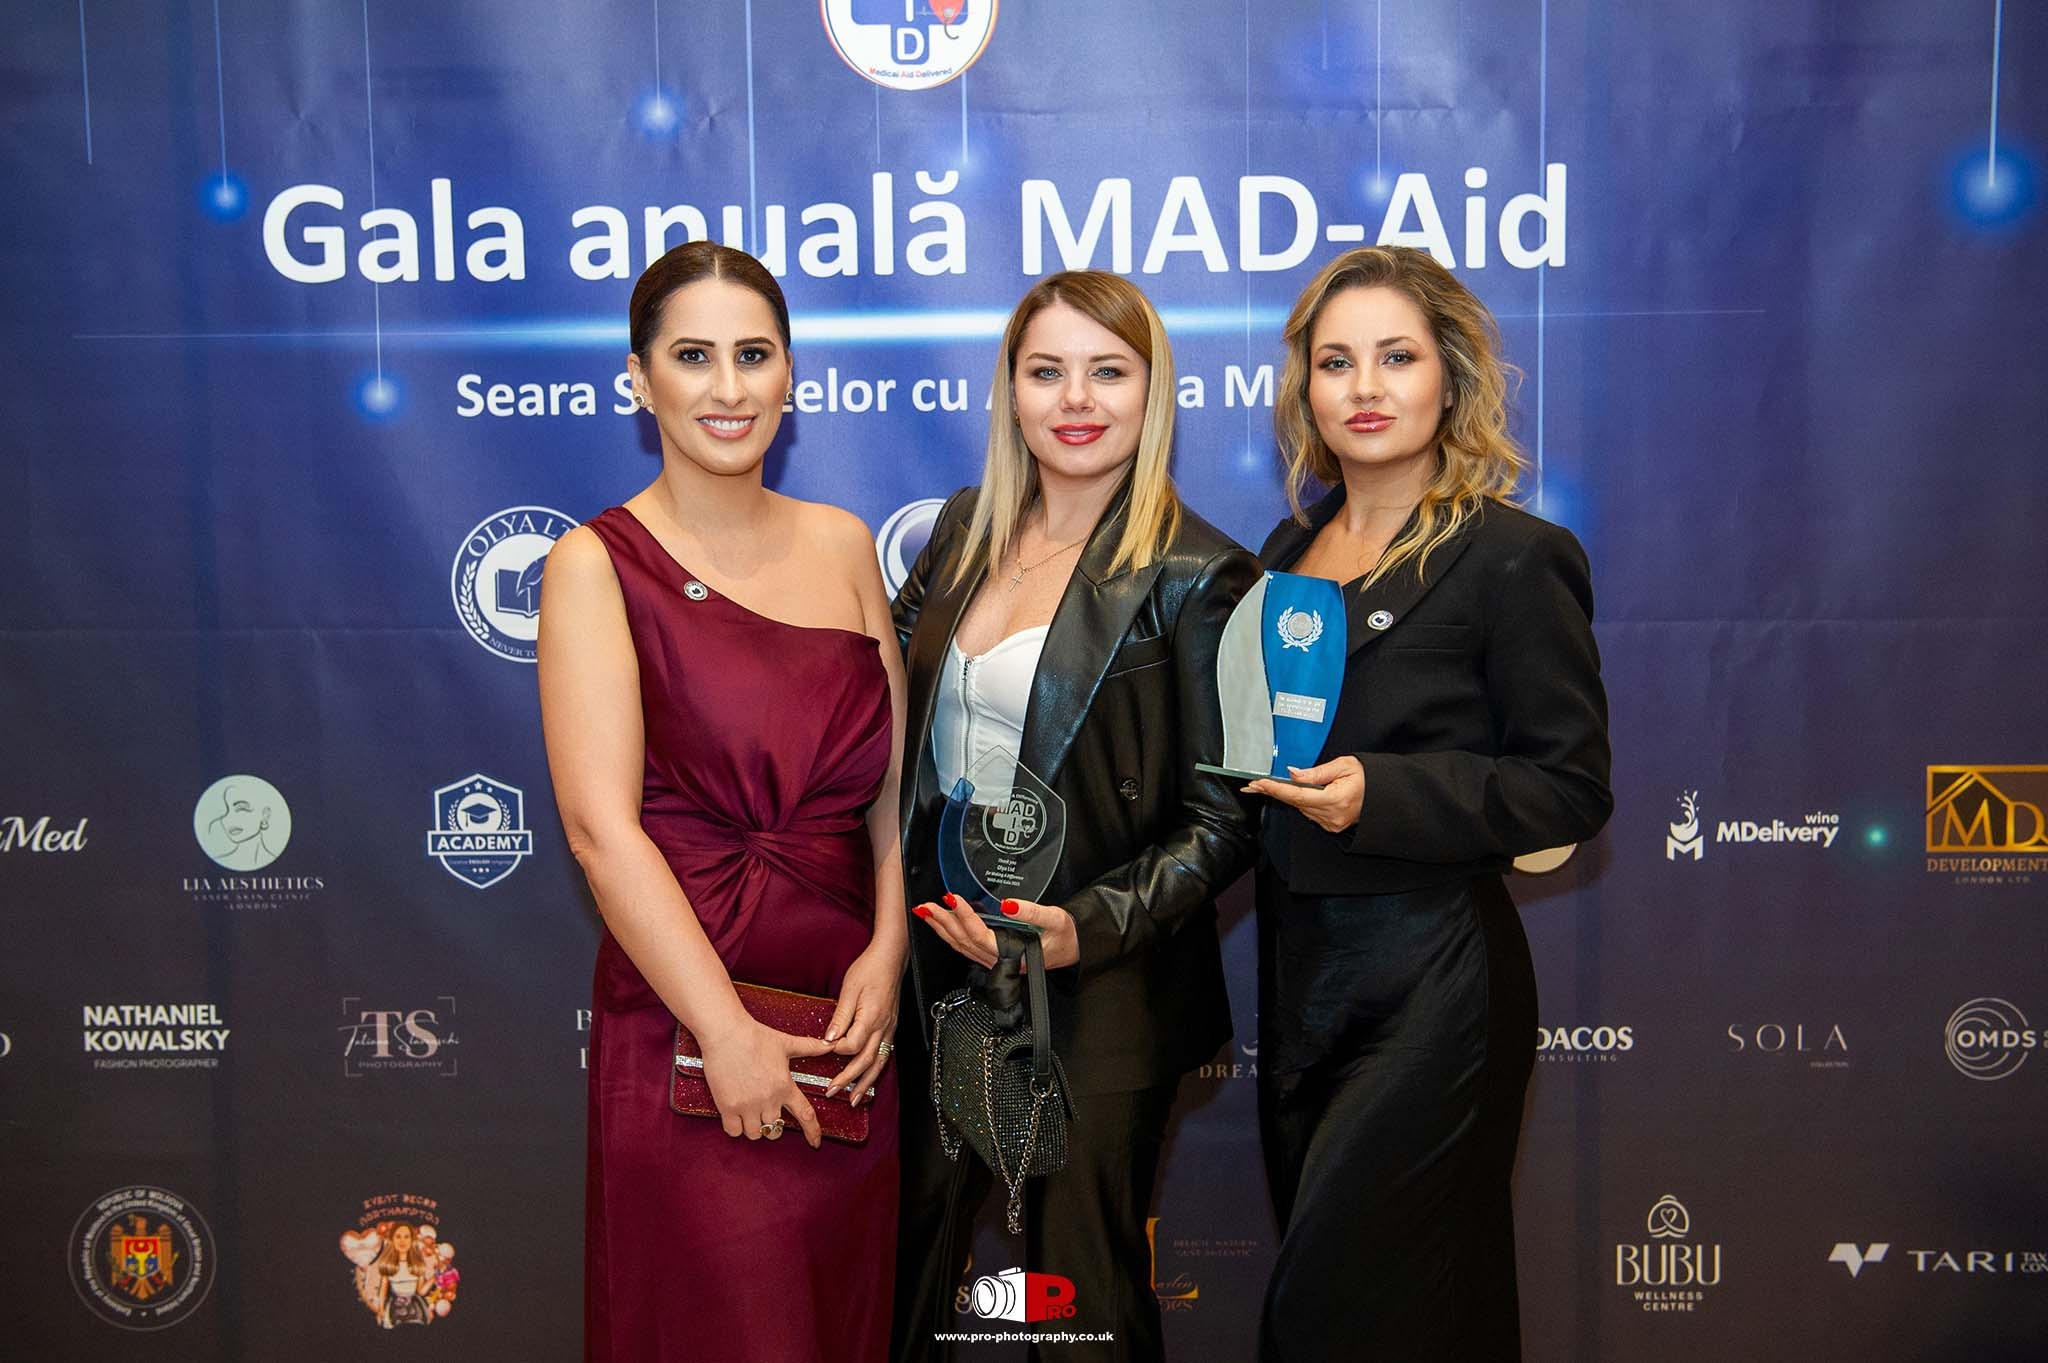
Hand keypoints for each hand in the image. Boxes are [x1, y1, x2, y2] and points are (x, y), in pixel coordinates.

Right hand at [700, 1019, 829, 1148]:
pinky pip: (734, 1131)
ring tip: (751, 1115)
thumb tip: (831, 1044)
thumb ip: (810, 1047)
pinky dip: (736, 1128)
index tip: (815, 1143)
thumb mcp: (786, 1042)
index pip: (805, 1115)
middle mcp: (768, 1099)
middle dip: (774, 1127)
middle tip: (768, 1116)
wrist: (726, 1032)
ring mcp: (747, 1105)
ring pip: (755, 1133)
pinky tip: (736, 1117)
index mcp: (784, 1086)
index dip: (812, 1132)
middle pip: (776, 1130)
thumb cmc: (755, 1035)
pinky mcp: (727, 1106)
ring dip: (755, 1128)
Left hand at [824, 941, 902, 1106]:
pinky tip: (869, 1077)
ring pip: (879, 1062)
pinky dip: (876, 1070)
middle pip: (866, 1061)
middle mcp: (883, 1027)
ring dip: (866, 1083)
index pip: (851, 1045)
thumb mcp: (849, 989)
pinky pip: (885, 1054)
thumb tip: (829, 1039)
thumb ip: (840, 1017)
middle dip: (849, 1080)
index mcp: (871, 1017)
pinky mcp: (890, 1027)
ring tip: (856, 1099)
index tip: (824, 1051)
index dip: (836, 1051)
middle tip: (833, 1092)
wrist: (891, 957)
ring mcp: (889, 1029)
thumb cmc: (870, 969)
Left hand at [912, 893, 1079, 969]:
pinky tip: (943, 924)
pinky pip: (967, 948)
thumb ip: (1032, 912)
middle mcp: (1000, 961)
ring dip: (943, 930)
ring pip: (962, 947)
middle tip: (928, 905)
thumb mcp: (1055, 919)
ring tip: (927, 913)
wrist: (1073, 950)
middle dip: (944, 923)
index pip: (981, 936)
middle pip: (964, 943)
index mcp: (1013, 954)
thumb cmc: (1065, 937)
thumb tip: (1008, 903)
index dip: (964, 917)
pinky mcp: (994, 956)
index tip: (953, 898)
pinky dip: (951, 935)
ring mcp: (995, 960)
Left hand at [1244, 755, 1364, 834]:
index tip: (1259, 783)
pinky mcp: (1331, 825)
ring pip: (1301, 808)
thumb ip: (1317, 772)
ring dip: (1286, 796)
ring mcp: (1332, 823)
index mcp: (1336, 799)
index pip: (1298, 795)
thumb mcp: (1344, 766)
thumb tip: (1293, 774)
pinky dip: (1301, 801)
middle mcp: (1332, 815)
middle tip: (1252, 785)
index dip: (1276, 789)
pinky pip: (1309, 812)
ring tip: (1267, 785)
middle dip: (1274, 792)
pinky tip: (1295, 793)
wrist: (1384, 795)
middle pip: (1295, 803)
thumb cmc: (1368, 777)